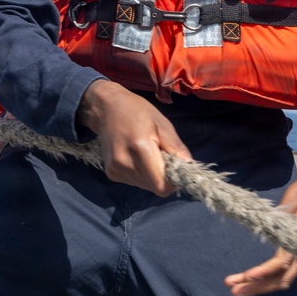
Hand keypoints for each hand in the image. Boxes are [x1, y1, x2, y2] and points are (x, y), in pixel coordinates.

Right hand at [77, 80, 190, 195]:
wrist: (106, 108)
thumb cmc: (137, 112)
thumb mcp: (162, 123)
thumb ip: (176, 148)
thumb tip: (190, 169)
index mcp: (139, 147)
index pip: (161, 185)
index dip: (173, 180)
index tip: (176, 167)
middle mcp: (124, 163)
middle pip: (155, 187)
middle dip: (163, 177)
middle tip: (161, 156)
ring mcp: (115, 169)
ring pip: (145, 186)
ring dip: (152, 176)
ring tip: (146, 155)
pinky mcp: (110, 173)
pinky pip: (135, 182)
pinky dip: (141, 174)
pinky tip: (135, 158)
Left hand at [224, 165, 296, 295]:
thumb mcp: (295, 194)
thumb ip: (282, 213)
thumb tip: (266, 224)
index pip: (282, 262)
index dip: (264, 271)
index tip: (247, 276)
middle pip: (281, 277)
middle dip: (257, 286)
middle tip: (232, 289)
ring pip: (283, 277)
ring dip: (261, 284)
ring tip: (238, 287)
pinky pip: (286, 270)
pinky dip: (270, 277)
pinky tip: (255, 279)